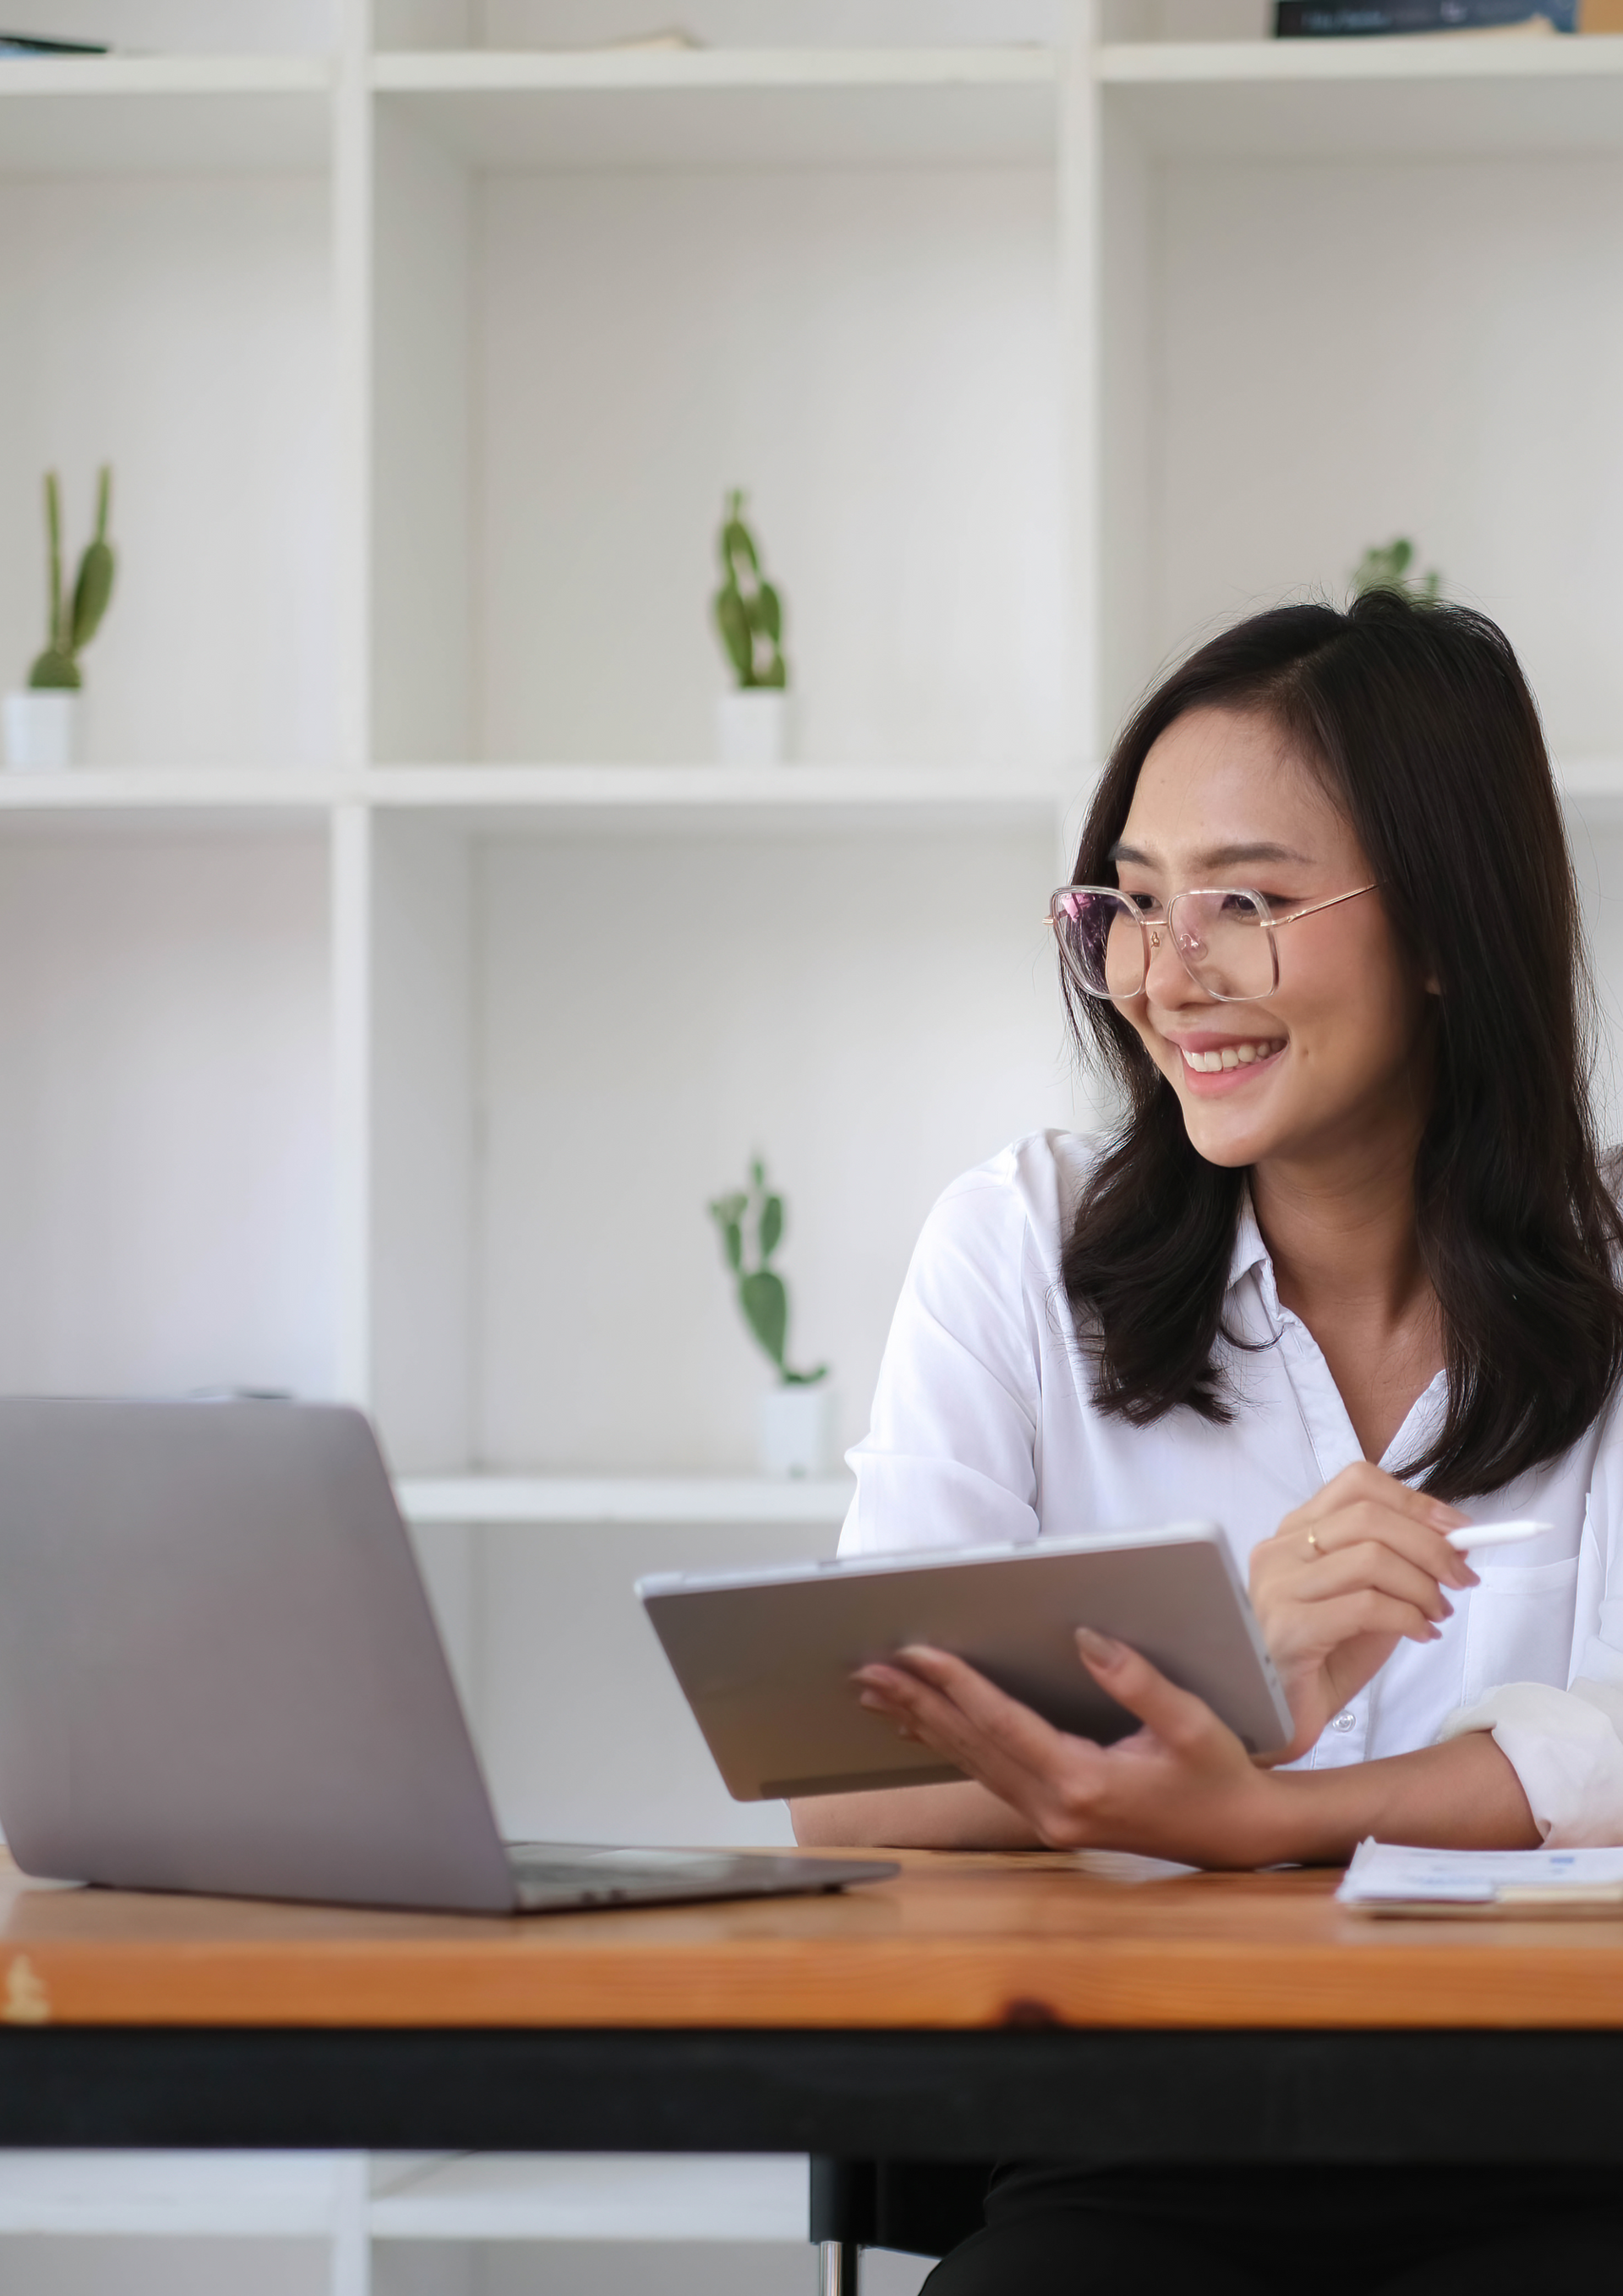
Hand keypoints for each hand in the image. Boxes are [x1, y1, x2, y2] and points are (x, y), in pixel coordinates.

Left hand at [853, 1631, 1284, 1868]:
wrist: (1239, 1836)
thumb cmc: (1219, 1775)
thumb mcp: (1192, 1722)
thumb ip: (1137, 1680)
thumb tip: (1085, 1636)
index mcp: (1086, 1783)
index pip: (1003, 1724)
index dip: (956, 1684)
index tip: (915, 1652)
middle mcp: (1056, 1808)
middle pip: (972, 1745)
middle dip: (916, 1702)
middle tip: (868, 1668)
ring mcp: (1049, 1819)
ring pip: (971, 1763)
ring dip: (921, 1723)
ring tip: (876, 1691)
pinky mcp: (1050, 1818)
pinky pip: (986, 1775)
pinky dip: (950, 1744)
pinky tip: (922, 1725)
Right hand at [1249, 1460, 1476, 1761]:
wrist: (1282, 1720)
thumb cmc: (1326, 1659)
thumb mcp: (1370, 1601)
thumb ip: (1400, 1566)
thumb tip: (1456, 1539)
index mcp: (1293, 1533)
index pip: (1357, 1483)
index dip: (1415, 1501)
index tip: (1458, 1528)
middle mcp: (1278, 1550)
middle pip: (1369, 1516)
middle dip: (1431, 1545)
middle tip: (1462, 1577)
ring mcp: (1277, 1587)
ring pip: (1371, 1557)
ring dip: (1423, 1585)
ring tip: (1438, 1614)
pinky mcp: (1287, 1628)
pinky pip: (1366, 1605)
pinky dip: (1408, 1616)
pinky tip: (1419, 1633)